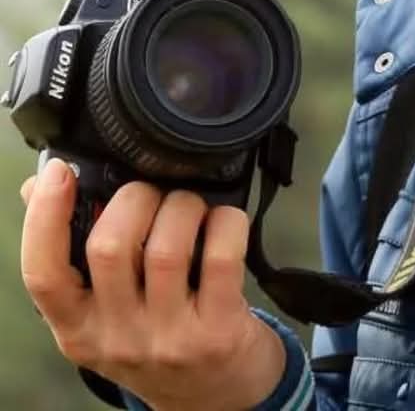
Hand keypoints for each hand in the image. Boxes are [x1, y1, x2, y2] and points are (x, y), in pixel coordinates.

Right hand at [20, 159, 285, 410]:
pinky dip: (226, 224)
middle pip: (110, 247)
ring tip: (192, 208)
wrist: (217, 399)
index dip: (45, 219)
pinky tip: (225, 223)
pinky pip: (220, 257)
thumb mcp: (107, 310)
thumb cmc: (159, 339)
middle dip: (137, 197)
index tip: (59, 173)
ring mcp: (167, 338)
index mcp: (78, 328)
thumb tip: (41, 186)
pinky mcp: (218, 332)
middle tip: (156, 193)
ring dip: (184, 207)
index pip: (43, 275)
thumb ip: (76, 254)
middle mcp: (117, 337)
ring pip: (167, 247)